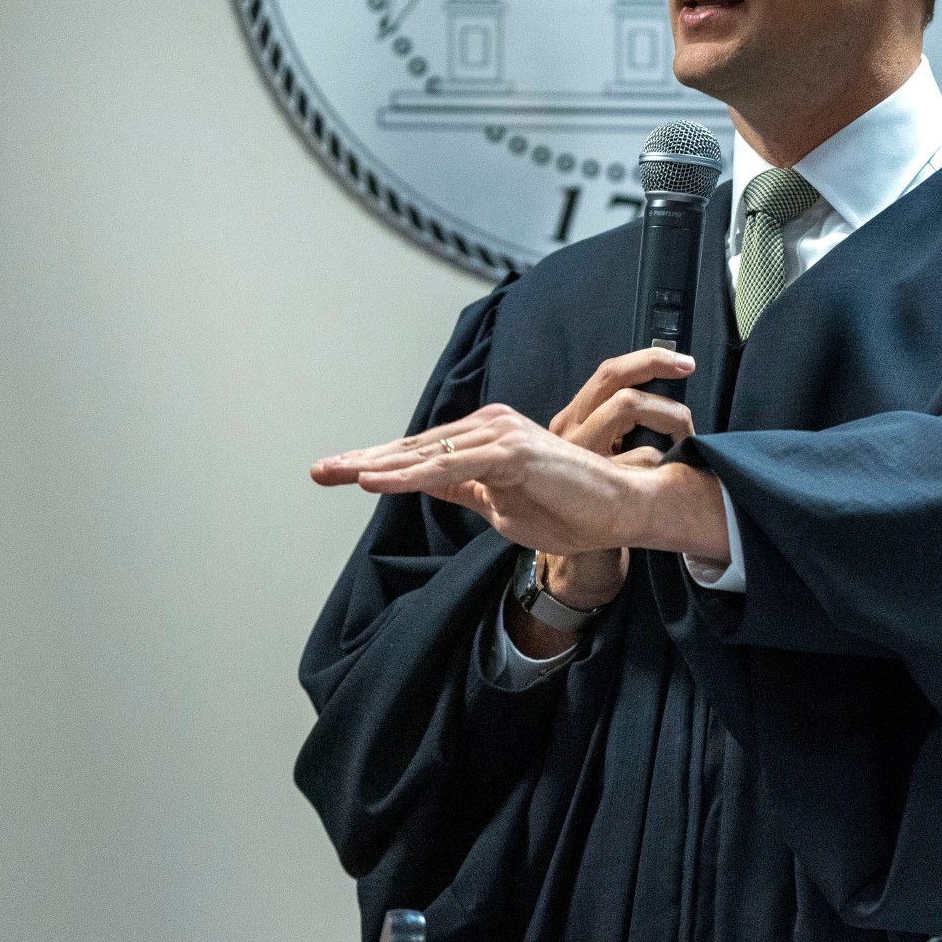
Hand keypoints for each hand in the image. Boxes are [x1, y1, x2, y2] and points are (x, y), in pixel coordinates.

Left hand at [309, 348, 724, 567]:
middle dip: (365, 461)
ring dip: (377, 467)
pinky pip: (450, 469)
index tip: (337, 471)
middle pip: (414, 449)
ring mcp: (500, 437)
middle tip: (320, 469)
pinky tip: (374, 481)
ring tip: (336, 472)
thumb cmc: (570, 508)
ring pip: (426, 457)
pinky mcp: (511, 455)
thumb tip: (425, 484)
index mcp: (486, 440)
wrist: (621, 512)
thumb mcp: (500, 504)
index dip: (377, 464)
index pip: (421, 454)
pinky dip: (409, 476)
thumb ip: (463, 489)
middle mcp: (490, 428)